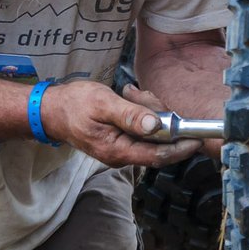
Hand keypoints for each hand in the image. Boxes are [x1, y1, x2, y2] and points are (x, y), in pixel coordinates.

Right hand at [39, 79, 202, 167]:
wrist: (50, 109)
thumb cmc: (73, 105)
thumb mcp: (102, 104)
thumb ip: (129, 115)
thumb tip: (154, 125)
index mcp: (118, 150)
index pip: (157, 156)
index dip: (180, 148)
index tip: (198, 137)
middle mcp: (122, 154)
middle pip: (158, 144)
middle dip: (161, 120)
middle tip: (145, 96)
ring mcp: (122, 148)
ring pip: (151, 134)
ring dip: (150, 112)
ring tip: (130, 93)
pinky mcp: (122, 139)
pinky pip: (142, 129)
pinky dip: (143, 112)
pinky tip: (129, 97)